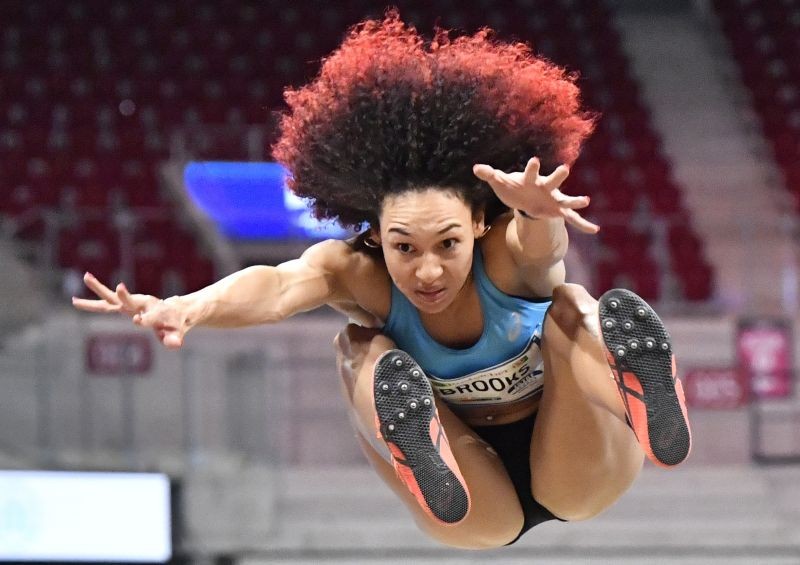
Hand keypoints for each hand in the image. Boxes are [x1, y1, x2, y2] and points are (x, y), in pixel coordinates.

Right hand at [72, 272, 189, 348]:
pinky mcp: (124, 304)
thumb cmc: (175, 324)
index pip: (148, 318)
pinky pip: (106, 301)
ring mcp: (132, 304)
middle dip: (124, 296)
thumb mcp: (176, 335)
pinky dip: (92, 300)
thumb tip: (176, 345)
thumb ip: (174, 340)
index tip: (138, 320)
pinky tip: (75, 300)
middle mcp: (142, 306)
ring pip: (112, 297)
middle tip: (121, 287)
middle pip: (129, 301)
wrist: (175, 311)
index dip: (144, 320)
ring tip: (86, 276)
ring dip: (99, 288)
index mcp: (155, 315)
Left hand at [473, 157, 598, 233]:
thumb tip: (476, 168)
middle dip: (557, 177)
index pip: (530, 173)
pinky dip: (583, 224)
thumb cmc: (514, 187)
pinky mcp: (558, 211)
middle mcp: (545, 188)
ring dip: (575, 201)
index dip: (531, 168)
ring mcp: (554, 200)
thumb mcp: (501, 183)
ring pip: (566, 200)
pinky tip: (594, 230)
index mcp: (531, 180)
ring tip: (586, 201)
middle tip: (564, 169)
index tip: (533, 160)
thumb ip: (490, 175)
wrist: (526, 197)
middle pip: (552, 182)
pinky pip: (573, 219)